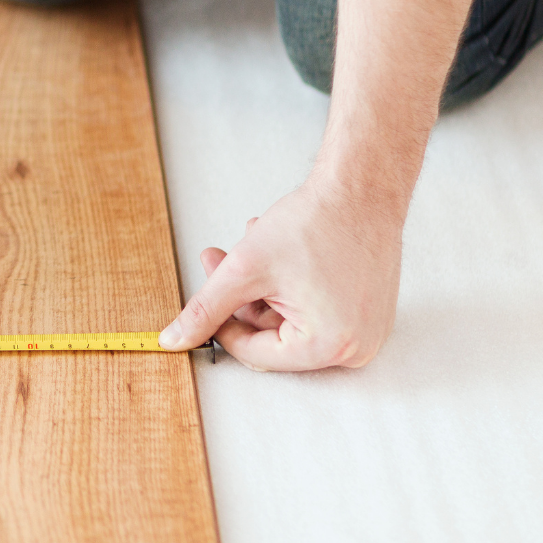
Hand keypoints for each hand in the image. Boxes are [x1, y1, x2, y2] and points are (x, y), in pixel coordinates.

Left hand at [157, 176, 403, 370]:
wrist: (362, 188)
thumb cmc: (316, 223)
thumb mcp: (245, 269)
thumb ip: (206, 309)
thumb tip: (175, 340)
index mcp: (327, 346)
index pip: (254, 354)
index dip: (222, 325)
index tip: (208, 300)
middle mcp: (354, 348)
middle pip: (273, 337)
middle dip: (242, 296)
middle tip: (218, 260)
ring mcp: (365, 331)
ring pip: (290, 321)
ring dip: (262, 286)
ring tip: (253, 242)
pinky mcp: (368, 313)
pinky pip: (315, 311)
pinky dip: (289, 286)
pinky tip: (278, 252)